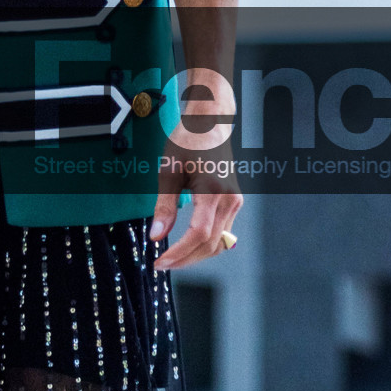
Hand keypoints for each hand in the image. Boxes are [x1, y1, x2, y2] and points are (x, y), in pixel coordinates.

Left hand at [150, 152, 241, 271]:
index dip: (179, 253)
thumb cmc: (187, 142)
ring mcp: (235, 202)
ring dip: (196, 255)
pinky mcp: (234, 202)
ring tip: (173, 259)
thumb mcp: (168, 172)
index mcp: (212, 190)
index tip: (160, 262)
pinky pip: (223, 233)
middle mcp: (229, 199)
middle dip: (185, 259)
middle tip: (161, 265)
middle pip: (210, 243)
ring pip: (219, 243)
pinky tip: (187, 246)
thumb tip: (156, 237)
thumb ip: (164, 207)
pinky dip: (206, 245)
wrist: (210, 124)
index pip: (198, 234)